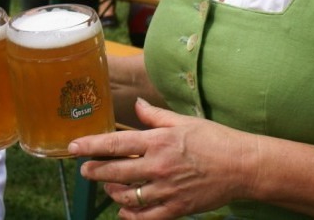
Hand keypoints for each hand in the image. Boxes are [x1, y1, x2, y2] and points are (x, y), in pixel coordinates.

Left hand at [69, 99, 252, 218]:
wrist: (240, 165)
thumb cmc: (214, 138)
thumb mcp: (183, 121)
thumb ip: (155, 115)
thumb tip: (136, 104)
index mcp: (159, 141)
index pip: (116, 143)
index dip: (91, 146)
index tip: (73, 147)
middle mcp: (158, 166)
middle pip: (115, 172)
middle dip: (94, 171)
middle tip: (85, 169)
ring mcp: (166, 190)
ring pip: (126, 197)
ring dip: (111, 192)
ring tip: (107, 186)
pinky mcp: (175, 209)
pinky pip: (144, 218)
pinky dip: (129, 216)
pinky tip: (124, 211)